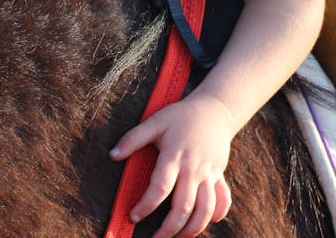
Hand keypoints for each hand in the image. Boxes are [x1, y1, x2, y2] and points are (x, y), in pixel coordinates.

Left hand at [109, 93, 237, 236]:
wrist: (215, 109)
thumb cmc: (181, 116)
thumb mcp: (155, 122)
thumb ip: (132, 139)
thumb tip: (112, 155)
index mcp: (174, 156)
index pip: (160, 188)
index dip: (146, 205)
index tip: (134, 215)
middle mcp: (193, 168)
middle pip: (183, 206)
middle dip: (169, 228)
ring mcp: (209, 174)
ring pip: (205, 209)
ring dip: (192, 228)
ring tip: (178, 237)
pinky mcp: (220, 175)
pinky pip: (223, 200)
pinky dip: (217, 214)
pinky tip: (207, 221)